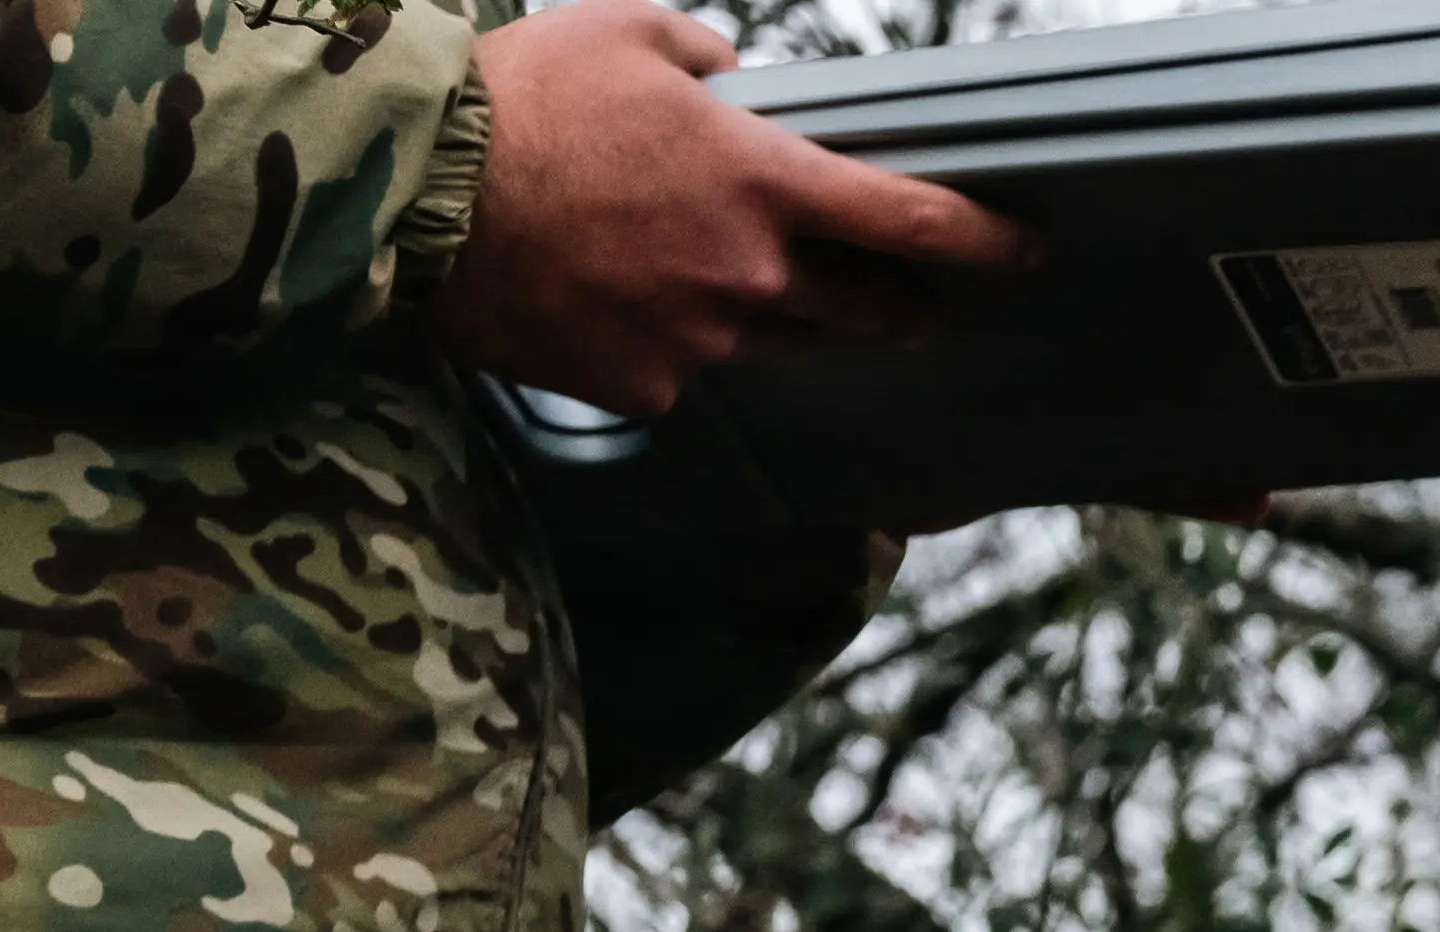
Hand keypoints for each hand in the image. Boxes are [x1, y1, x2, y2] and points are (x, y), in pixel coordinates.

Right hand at [430, 0, 1020, 410]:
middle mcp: (747, 274)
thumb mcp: (619, 30)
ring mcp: (698, 342)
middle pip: (864, 309)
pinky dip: (661, 341)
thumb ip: (701, 52)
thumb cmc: (517, 98)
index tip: (1026, 248)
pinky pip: (679, 371)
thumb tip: (732, 76)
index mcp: (758, 181)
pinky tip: (608, 301)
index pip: (909, 219)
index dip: (983, 237)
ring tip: (707, 275)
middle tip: (908, 301)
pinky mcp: (643, 388)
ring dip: (766, 315)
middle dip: (897, 305)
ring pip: (772, 342)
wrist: (413, 192)